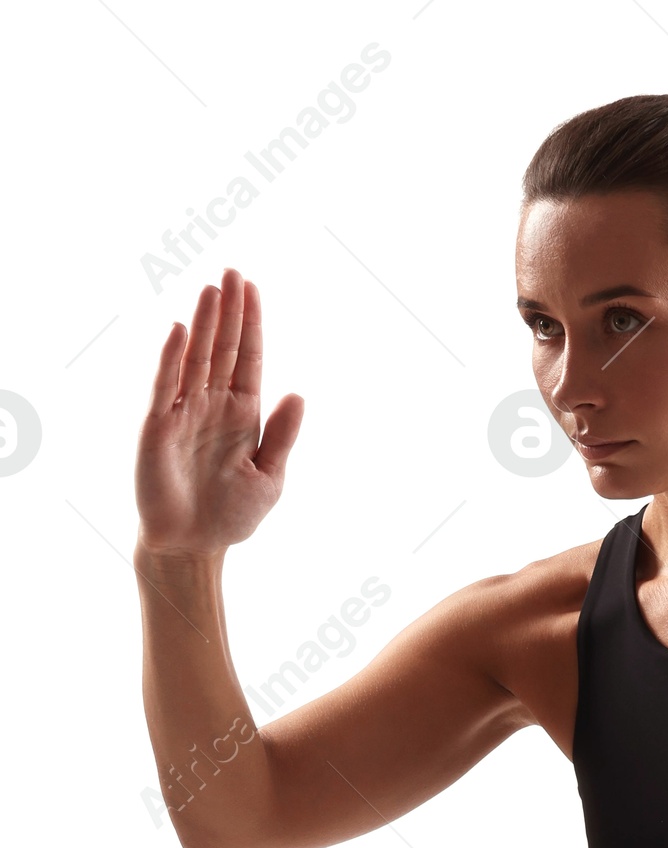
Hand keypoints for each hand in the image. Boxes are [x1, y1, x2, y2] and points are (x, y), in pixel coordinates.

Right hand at [135, 267, 303, 556]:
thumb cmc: (231, 515)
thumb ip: (283, 437)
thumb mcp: (269, 478)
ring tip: (213, 289)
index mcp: (243, 414)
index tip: (252, 288)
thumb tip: (298, 394)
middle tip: (233, 272)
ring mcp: (184, 411)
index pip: (249, 358)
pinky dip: (173, 359)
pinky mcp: (159, 425)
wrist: (193, 545)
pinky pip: (167, 385)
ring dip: (205, 324)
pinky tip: (182, 332)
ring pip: (197, 358)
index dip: (252, 324)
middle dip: (229, 311)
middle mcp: (213, 405)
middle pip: (223, 348)